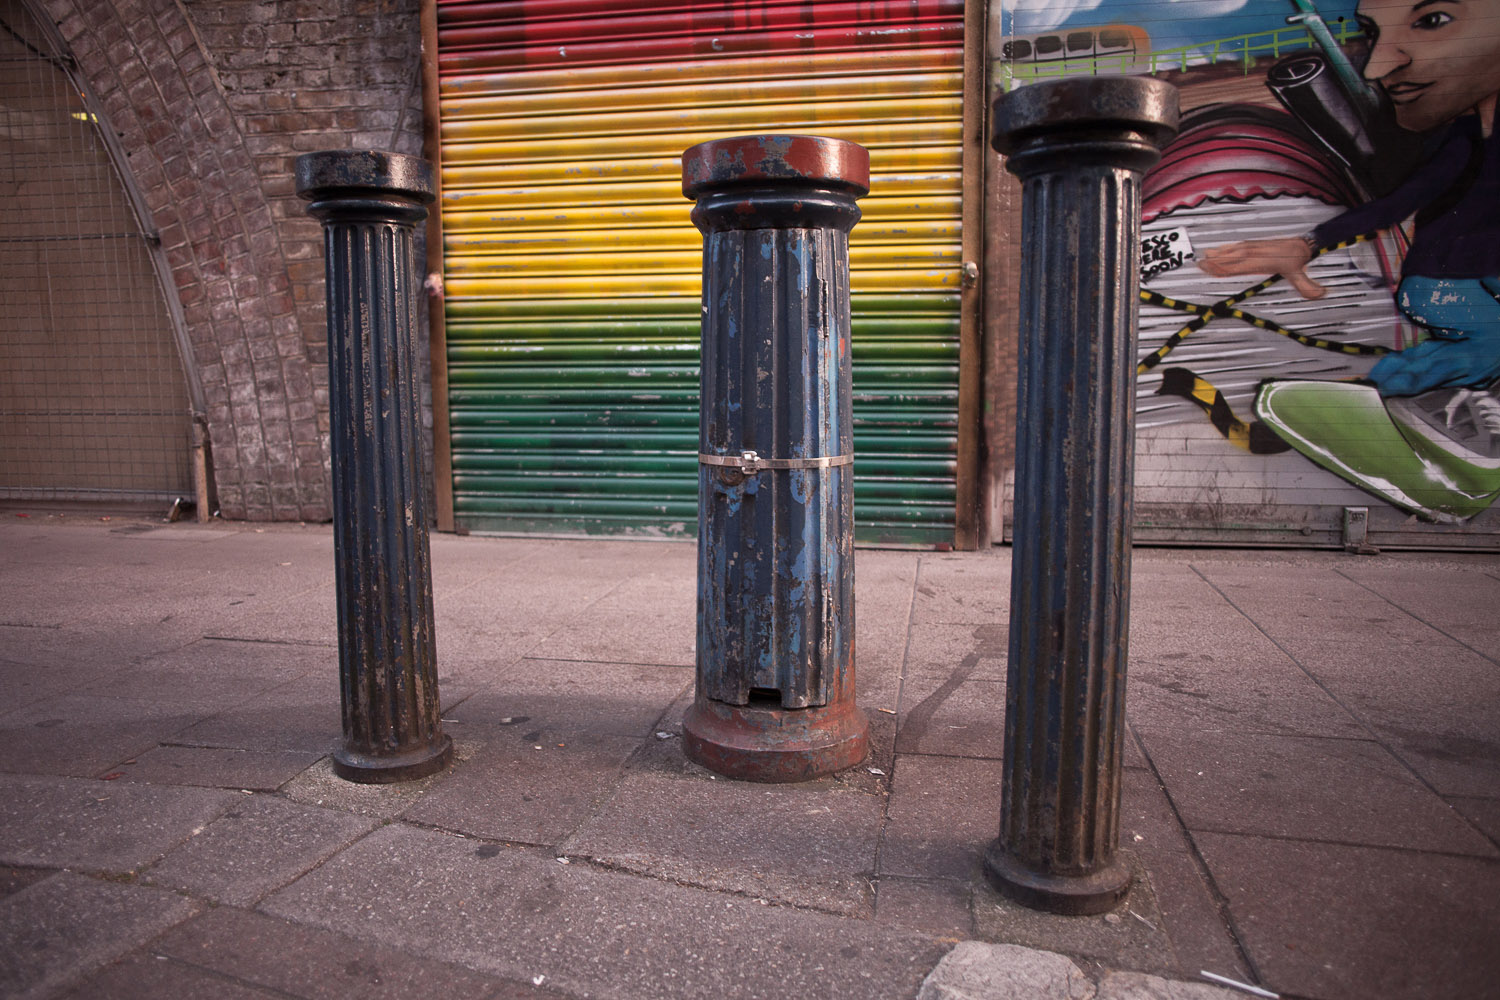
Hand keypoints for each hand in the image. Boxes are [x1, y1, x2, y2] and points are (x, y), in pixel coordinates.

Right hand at [1198, 237, 1324, 299]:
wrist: (1304, 243)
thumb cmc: (1299, 259)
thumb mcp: (1301, 274)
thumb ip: (1308, 287)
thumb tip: (1320, 295)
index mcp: (1263, 261)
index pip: (1240, 266)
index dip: (1225, 268)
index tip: (1213, 269)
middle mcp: (1256, 253)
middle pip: (1231, 258)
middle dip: (1215, 262)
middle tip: (1200, 265)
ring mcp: (1254, 247)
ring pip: (1231, 251)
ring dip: (1217, 254)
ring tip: (1203, 258)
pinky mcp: (1254, 244)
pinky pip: (1236, 247)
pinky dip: (1224, 249)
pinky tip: (1216, 250)